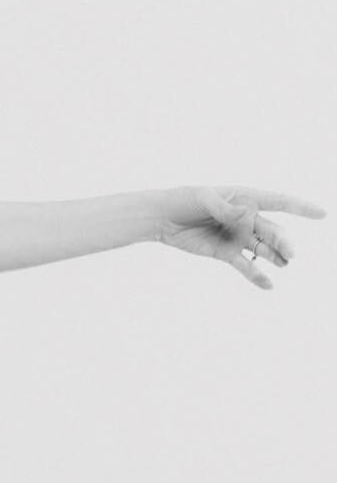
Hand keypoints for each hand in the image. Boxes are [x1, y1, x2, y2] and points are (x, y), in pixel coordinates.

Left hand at [155, 184, 326, 289]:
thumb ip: (225, 208)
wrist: (162, 218)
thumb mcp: (203, 199)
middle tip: (291, 254)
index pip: (278, 202)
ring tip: (284, 264)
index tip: (322, 214)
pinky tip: (269, 285)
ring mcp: (237, 236)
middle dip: (283, 241)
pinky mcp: (225, 252)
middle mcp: (246, 218)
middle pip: (271, 230)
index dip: (300, 208)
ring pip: (262, 248)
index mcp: (245, 198)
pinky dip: (256, 275)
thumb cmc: (184, 200)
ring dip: (274, 256)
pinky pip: (245, 265)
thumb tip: (246, 214)